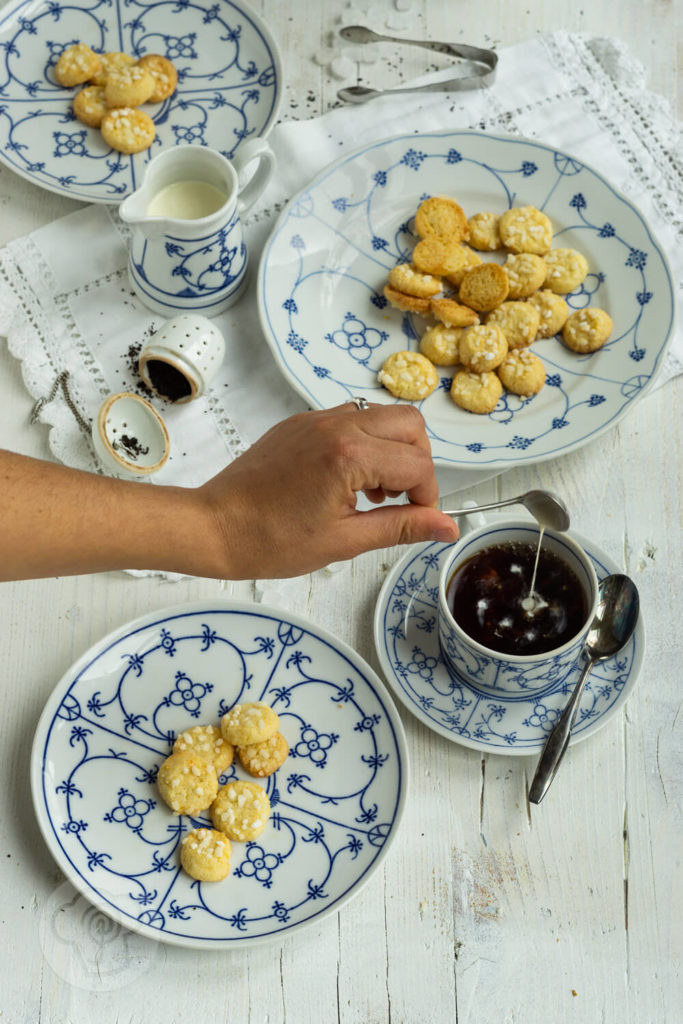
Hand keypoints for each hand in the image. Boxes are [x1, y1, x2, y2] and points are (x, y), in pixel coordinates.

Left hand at [195, 402, 458, 578]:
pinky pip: (350, 419)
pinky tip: (347, 480)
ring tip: (373, 492)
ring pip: (382, 416)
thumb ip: (401, 527)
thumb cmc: (271, 541)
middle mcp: (337, 425)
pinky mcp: (300, 422)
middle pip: (410, 424)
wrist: (214, 526)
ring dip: (392, 449)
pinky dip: (364, 443)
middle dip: (418, 462)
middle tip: (402, 499)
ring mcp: (316, 419)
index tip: (419, 520)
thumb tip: (448, 528)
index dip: (428, 498)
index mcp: (349, 456)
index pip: (418, 466)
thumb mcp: (344, 541)